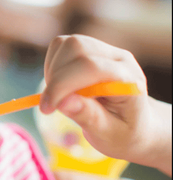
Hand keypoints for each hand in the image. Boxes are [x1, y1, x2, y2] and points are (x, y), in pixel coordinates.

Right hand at [40, 35, 170, 174]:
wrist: (132, 124)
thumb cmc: (123, 132)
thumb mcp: (110, 134)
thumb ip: (89, 117)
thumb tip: (62, 101)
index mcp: (129, 78)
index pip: (92, 67)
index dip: (63, 85)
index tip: (46, 108)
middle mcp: (117, 57)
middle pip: (76, 49)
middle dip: (56, 78)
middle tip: (52, 105)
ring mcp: (102, 50)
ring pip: (65, 44)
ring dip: (52, 71)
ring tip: (59, 96)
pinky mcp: (87, 48)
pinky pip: (60, 46)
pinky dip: (51, 66)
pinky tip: (60, 86)